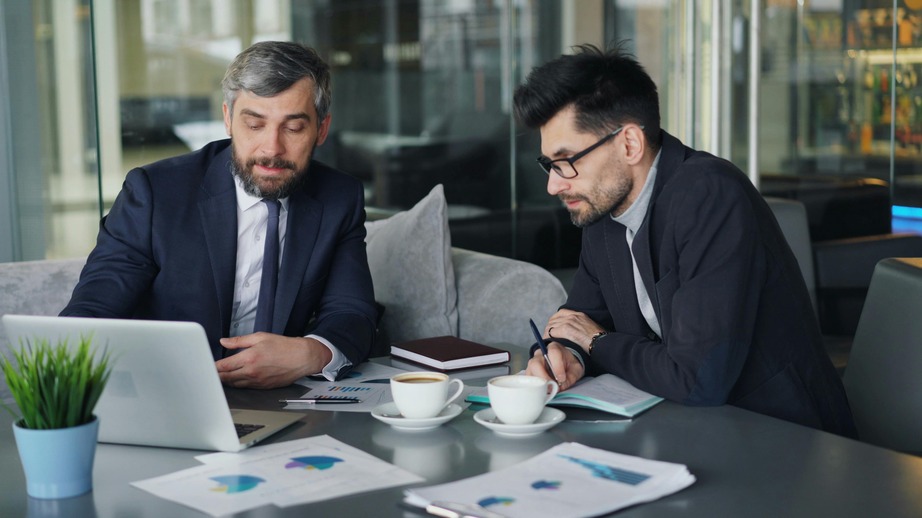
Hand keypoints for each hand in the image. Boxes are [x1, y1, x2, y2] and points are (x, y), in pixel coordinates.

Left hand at [216, 333, 332, 388]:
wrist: (301, 358)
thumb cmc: (283, 346)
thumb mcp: (260, 337)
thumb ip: (239, 341)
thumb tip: (224, 341)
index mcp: (249, 358)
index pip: (223, 366)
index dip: (213, 367)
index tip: (207, 366)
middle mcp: (251, 372)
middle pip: (226, 378)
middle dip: (217, 376)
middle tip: (211, 373)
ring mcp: (257, 381)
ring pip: (235, 385)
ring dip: (227, 381)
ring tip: (221, 376)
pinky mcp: (263, 387)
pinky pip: (246, 387)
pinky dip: (239, 383)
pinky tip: (237, 379)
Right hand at [525, 342, 584, 390]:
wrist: (564, 362)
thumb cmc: (569, 364)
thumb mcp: (575, 369)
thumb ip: (570, 377)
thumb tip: (560, 387)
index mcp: (554, 348)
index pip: (553, 353)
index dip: (557, 367)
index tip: (561, 379)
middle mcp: (540, 354)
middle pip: (536, 363)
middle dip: (543, 377)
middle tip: (551, 387)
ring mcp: (533, 362)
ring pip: (529, 371)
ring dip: (537, 383)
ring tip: (547, 390)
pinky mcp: (530, 371)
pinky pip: (528, 378)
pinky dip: (533, 386)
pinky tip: (541, 390)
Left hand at [545, 308, 605, 353]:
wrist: (601, 342)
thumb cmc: (598, 338)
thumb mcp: (589, 327)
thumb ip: (580, 327)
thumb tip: (573, 333)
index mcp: (579, 314)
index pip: (560, 313)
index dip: (554, 321)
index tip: (552, 328)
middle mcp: (573, 316)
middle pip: (554, 319)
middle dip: (549, 328)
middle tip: (547, 336)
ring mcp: (569, 322)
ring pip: (551, 326)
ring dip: (547, 333)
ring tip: (547, 341)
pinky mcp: (567, 329)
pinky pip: (551, 332)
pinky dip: (548, 337)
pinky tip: (548, 342)